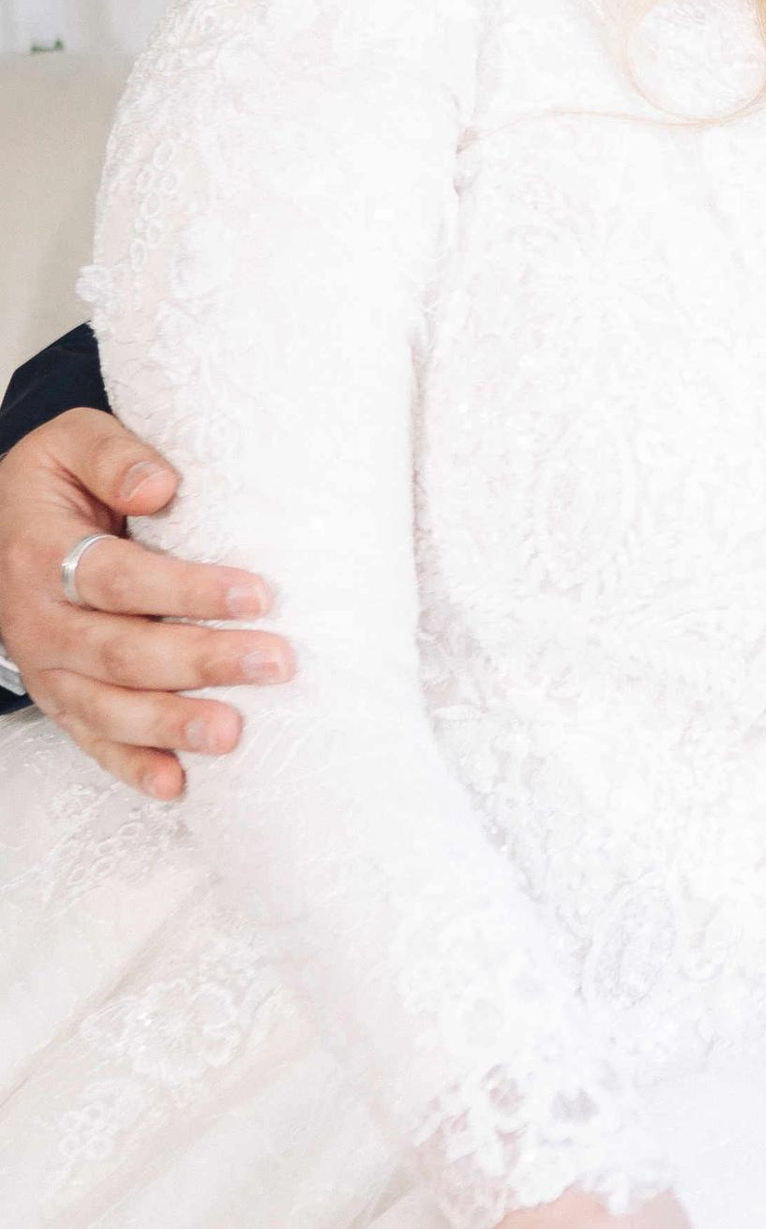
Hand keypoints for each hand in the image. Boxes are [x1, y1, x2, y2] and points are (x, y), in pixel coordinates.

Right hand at [0, 408, 290, 798]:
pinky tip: (176, 785)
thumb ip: (114, 455)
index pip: (116, 578)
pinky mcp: (61, 698)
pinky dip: (132, 767)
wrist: (0, 527)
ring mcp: (47, 668)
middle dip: (200, 661)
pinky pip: (92, 741)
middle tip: (275, 663)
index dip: (186, 590)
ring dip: (172, 725)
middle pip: (120, 651)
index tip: (256, 594)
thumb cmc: (55, 484)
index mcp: (41, 553)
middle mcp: (38, 620)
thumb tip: (159, 485)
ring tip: (234, 732)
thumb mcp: (70, 443)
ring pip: (107, 708)